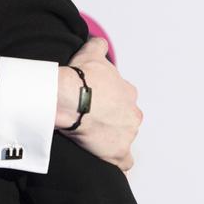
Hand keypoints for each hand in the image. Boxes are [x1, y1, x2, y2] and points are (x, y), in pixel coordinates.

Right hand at [57, 37, 140, 170]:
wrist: (70, 98)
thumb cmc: (80, 77)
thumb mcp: (90, 54)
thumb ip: (98, 46)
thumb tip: (98, 41)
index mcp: (128, 93)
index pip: (123, 99)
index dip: (107, 101)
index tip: (92, 102)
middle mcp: (133, 113)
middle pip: (125, 119)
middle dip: (111, 121)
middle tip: (89, 120)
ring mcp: (127, 135)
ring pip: (123, 139)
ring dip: (110, 139)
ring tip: (89, 139)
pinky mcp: (118, 153)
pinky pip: (123, 162)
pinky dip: (116, 162)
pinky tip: (104, 159)